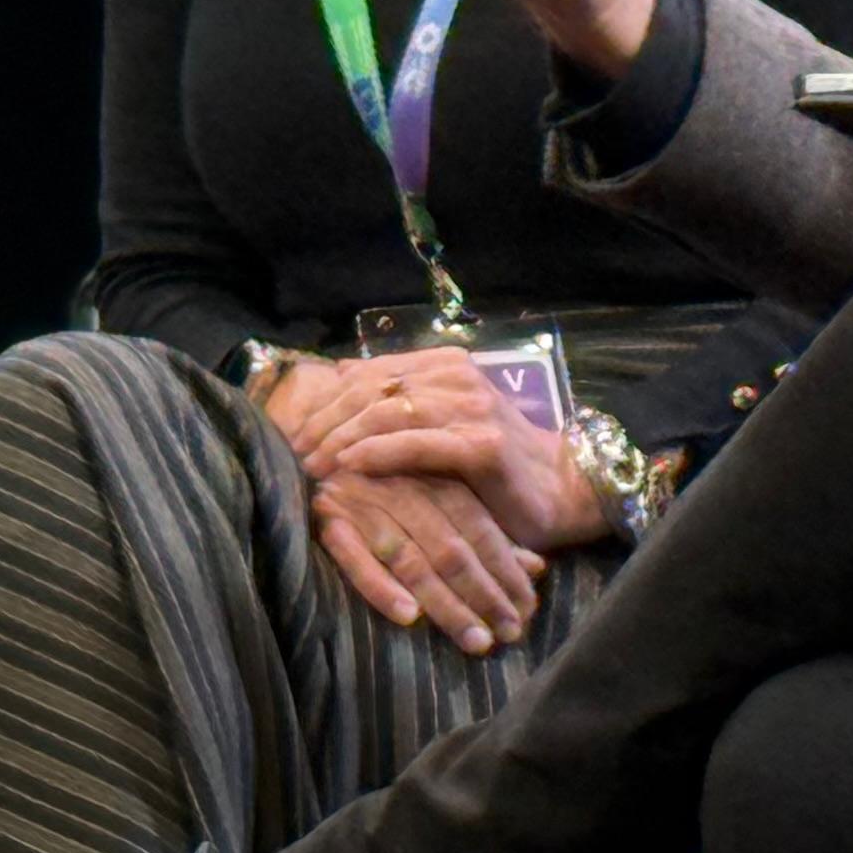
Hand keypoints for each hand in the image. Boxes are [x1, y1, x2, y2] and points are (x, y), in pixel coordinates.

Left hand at [285, 350, 607, 554]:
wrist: (558, 489)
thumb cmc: (492, 462)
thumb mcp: (442, 421)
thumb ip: (399, 398)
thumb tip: (340, 373)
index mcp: (445, 364)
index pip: (370, 373)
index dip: (326, 400)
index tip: (294, 431)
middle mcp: (458, 377)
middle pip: (372, 390)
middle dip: (326, 421)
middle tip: (295, 452)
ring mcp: (472, 408)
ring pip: (389, 412)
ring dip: (342, 437)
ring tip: (312, 462)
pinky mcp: (481, 445)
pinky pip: (417, 443)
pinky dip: (378, 451)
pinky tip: (350, 463)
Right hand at [304, 463, 540, 656]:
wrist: (312, 437)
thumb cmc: (388, 474)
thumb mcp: (440, 490)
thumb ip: (484, 526)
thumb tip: (538, 569)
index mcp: (433, 474)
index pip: (477, 525)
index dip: (506, 566)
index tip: (528, 607)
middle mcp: (403, 488)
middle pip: (451, 547)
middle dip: (485, 593)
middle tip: (511, 632)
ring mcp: (364, 505)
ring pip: (411, 559)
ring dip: (446, 603)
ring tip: (476, 641)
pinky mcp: (327, 522)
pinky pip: (353, 558)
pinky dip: (380, 586)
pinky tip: (407, 616)